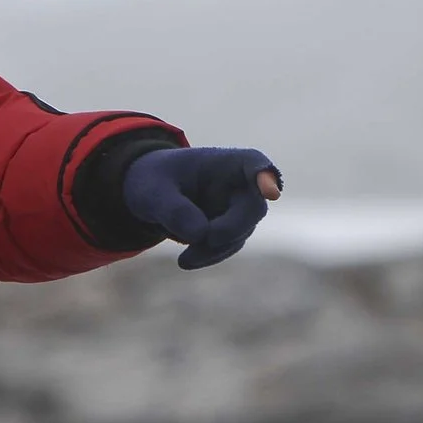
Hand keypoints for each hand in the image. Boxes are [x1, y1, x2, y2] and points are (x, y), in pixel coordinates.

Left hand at [121, 147, 282, 269]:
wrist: (151, 194)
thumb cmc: (155, 180)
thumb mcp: (153, 190)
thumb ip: (174, 209)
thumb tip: (201, 234)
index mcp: (226, 162)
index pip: (255, 164)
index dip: (266, 177)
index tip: (270, 191)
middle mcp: (240, 185)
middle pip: (253, 208)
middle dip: (231, 228)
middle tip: (206, 239)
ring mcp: (238, 209)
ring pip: (240, 233)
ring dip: (214, 248)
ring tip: (184, 259)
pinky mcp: (230, 231)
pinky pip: (227, 246)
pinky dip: (209, 255)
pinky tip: (186, 260)